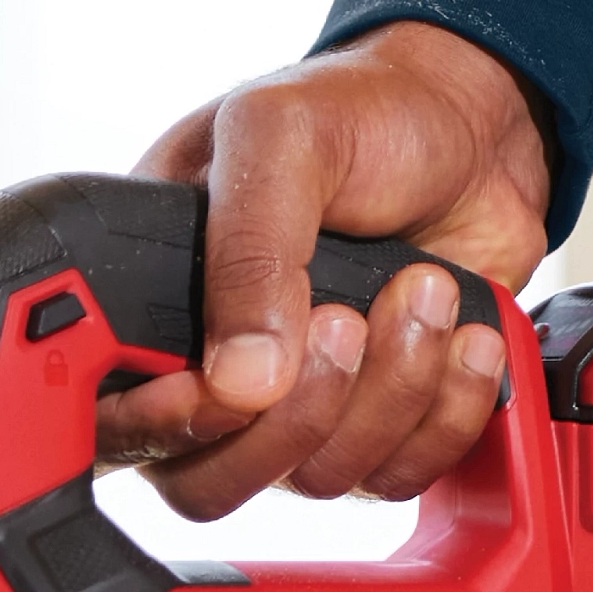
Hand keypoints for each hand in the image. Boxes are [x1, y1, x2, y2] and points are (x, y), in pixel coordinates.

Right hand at [91, 22, 554, 519]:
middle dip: (300, 412)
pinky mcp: (383, 411)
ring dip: (392, 388)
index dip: (172, 425)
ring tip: (422, 288)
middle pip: (214, 482)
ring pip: (319, 479)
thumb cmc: (363, 109)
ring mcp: (302, 398)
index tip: (242, 380)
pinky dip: (447, 411)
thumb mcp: (281, 137)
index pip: (117, 425)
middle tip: (349, 319)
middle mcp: (218, 367)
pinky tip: (464, 334)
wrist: (475, 120)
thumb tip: (239, 378)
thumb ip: (249, 248)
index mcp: (156, 301)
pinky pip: (402, 474)